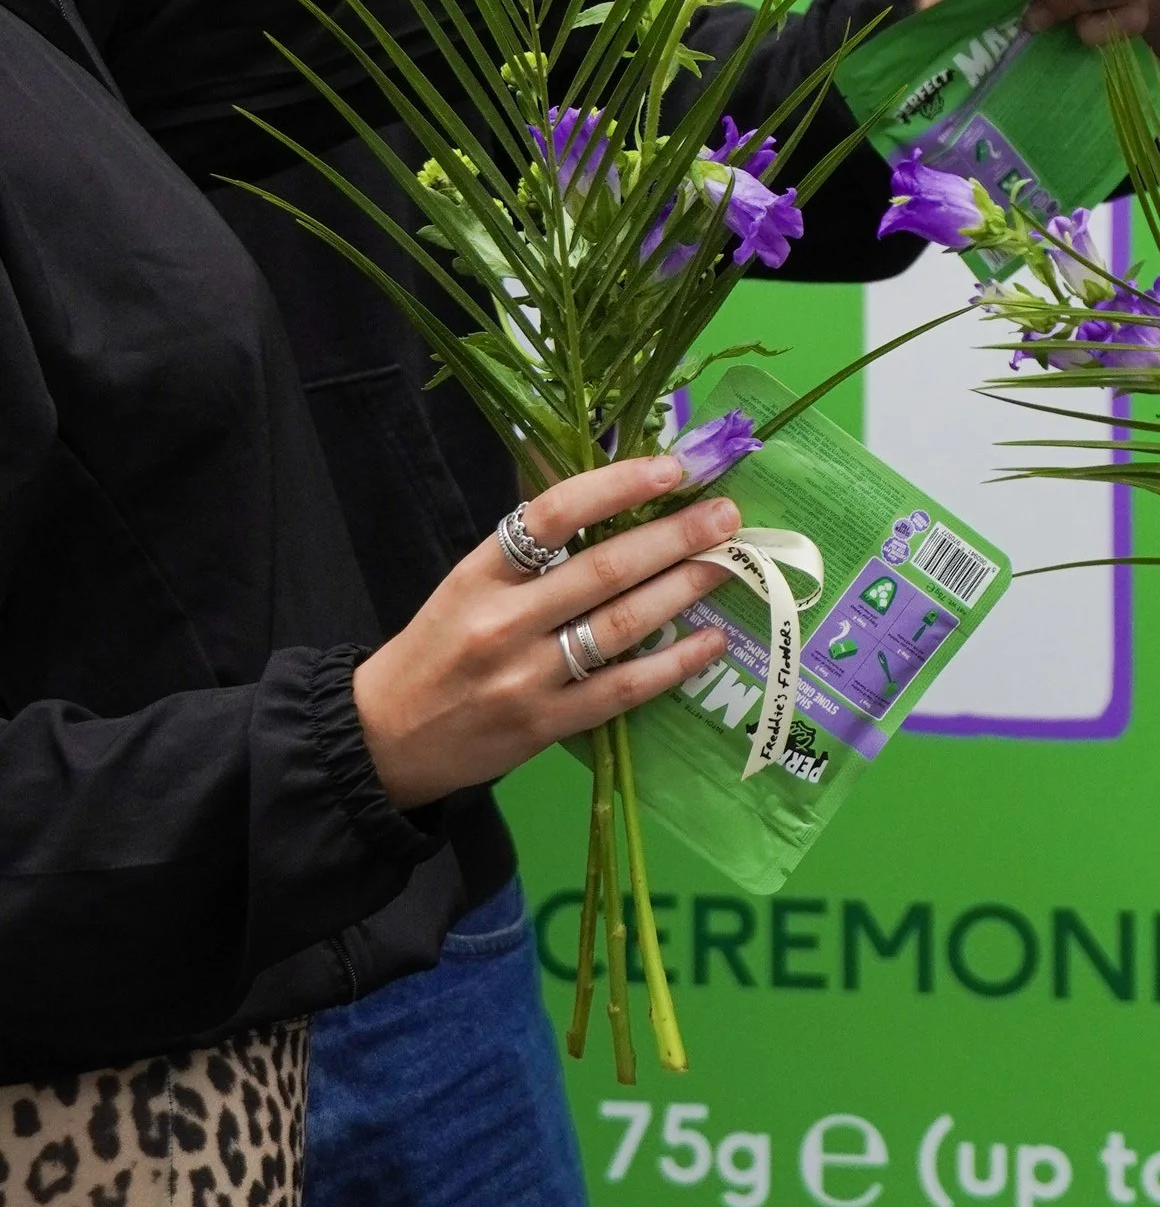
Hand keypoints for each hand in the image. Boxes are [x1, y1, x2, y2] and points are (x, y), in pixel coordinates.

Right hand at [354, 457, 740, 810]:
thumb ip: (530, 545)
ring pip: (621, 624)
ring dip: (684, 589)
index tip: (671, 468)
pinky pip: (622, 690)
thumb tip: (611, 488)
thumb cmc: (438, 645)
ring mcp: (526, 678)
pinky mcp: (545, 726)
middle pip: (604, 568)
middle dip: (675, 536)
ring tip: (727, 562)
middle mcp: (504, 621)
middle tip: (726, 514)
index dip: (617, 484)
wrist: (385, 739)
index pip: (554, 513)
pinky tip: (710, 641)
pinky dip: (672, 664)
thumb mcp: (468, 581)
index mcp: (480, 573)